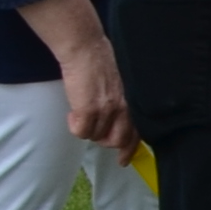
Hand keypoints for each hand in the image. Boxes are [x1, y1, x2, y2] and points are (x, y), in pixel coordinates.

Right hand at [57, 36, 130, 152]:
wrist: (85, 49)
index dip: (130, 149)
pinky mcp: (88, 110)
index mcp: (133, 101)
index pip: (137, 132)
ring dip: (87, 128)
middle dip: (103, 140)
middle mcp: (124, 108)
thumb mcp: (121, 84)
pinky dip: (74, 125)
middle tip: (93, 128)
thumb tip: (116, 119)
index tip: (123, 160)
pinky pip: (81, 132)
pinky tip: (73, 112)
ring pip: (95, 136)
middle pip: (117, 140)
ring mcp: (107, 110)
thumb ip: (122, 101)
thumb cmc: (100, 62)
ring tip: (81, 111)